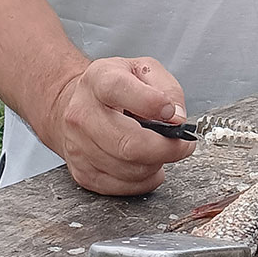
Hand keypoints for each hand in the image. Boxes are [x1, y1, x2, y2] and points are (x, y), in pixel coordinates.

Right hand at [48, 57, 194, 195]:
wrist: (75, 104)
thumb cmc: (114, 86)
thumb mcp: (144, 70)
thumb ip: (167, 89)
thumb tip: (177, 118)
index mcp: (99, 80)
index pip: (120, 90)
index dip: (151, 103)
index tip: (173, 113)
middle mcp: (83, 113)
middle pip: (128, 143)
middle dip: (165, 149)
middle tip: (182, 145)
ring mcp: (79, 146)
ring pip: (128, 169)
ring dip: (155, 164)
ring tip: (160, 151)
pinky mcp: (82, 173)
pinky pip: (122, 187)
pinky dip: (144, 180)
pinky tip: (147, 164)